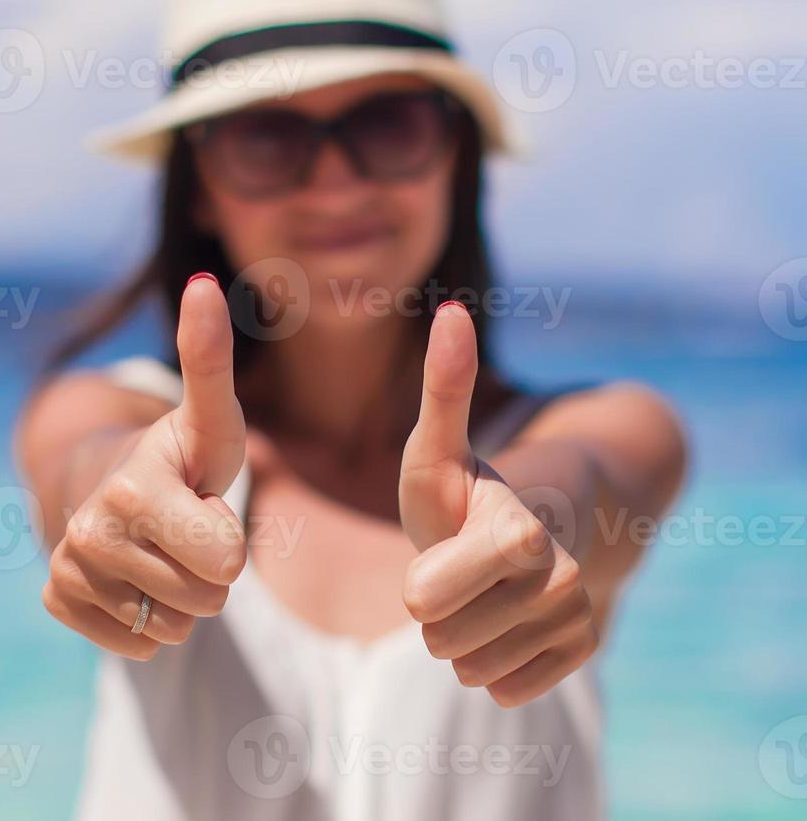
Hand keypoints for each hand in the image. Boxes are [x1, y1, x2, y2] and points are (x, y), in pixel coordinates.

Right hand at [42, 274, 247, 659]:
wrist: (105, 479)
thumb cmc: (177, 454)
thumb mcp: (207, 417)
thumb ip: (210, 361)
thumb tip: (201, 283)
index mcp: (135, 490)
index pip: (228, 564)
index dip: (228, 535)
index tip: (202, 503)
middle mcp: (91, 531)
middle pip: (205, 602)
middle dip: (208, 572)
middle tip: (184, 530)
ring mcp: (69, 567)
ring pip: (172, 629)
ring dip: (179, 599)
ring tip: (160, 551)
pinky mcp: (57, 597)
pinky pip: (135, 645)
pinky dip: (145, 623)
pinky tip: (134, 578)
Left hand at [398, 302, 598, 707]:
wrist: (545, 523)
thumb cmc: (471, 486)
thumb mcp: (438, 445)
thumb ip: (442, 389)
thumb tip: (451, 309)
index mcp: (520, 535)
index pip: (423, 602)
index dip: (417, 582)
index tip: (441, 547)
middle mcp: (562, 583)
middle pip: (442, 642)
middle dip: (435, 610)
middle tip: (458, 570)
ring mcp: (577, 622)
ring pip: (471, 670)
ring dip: (461, 637)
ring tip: (480, 592)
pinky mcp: (582, 653)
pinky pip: (503, 689)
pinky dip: (491, 662)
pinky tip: (505, 619)